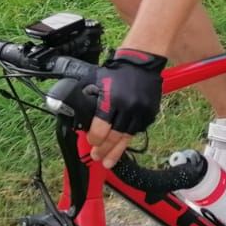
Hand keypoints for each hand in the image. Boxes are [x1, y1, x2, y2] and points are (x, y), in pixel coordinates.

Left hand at [88, 48, 166, 166]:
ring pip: (127, 137)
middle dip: (104, 150)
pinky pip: (137, 131)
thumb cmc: (115, 72)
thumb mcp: (94, 81)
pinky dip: (128, 139)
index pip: (101, 128)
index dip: (94, 139)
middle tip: (97, 158)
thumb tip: (75, 115)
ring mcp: (141, 112)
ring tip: (108, 161)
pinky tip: (121, 146)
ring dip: (116, 151)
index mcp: (112, 99)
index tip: (91, 142)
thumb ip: (85, 97)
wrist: (141, 63)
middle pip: (114, 137)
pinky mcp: (149, 114)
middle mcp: (127, 107)